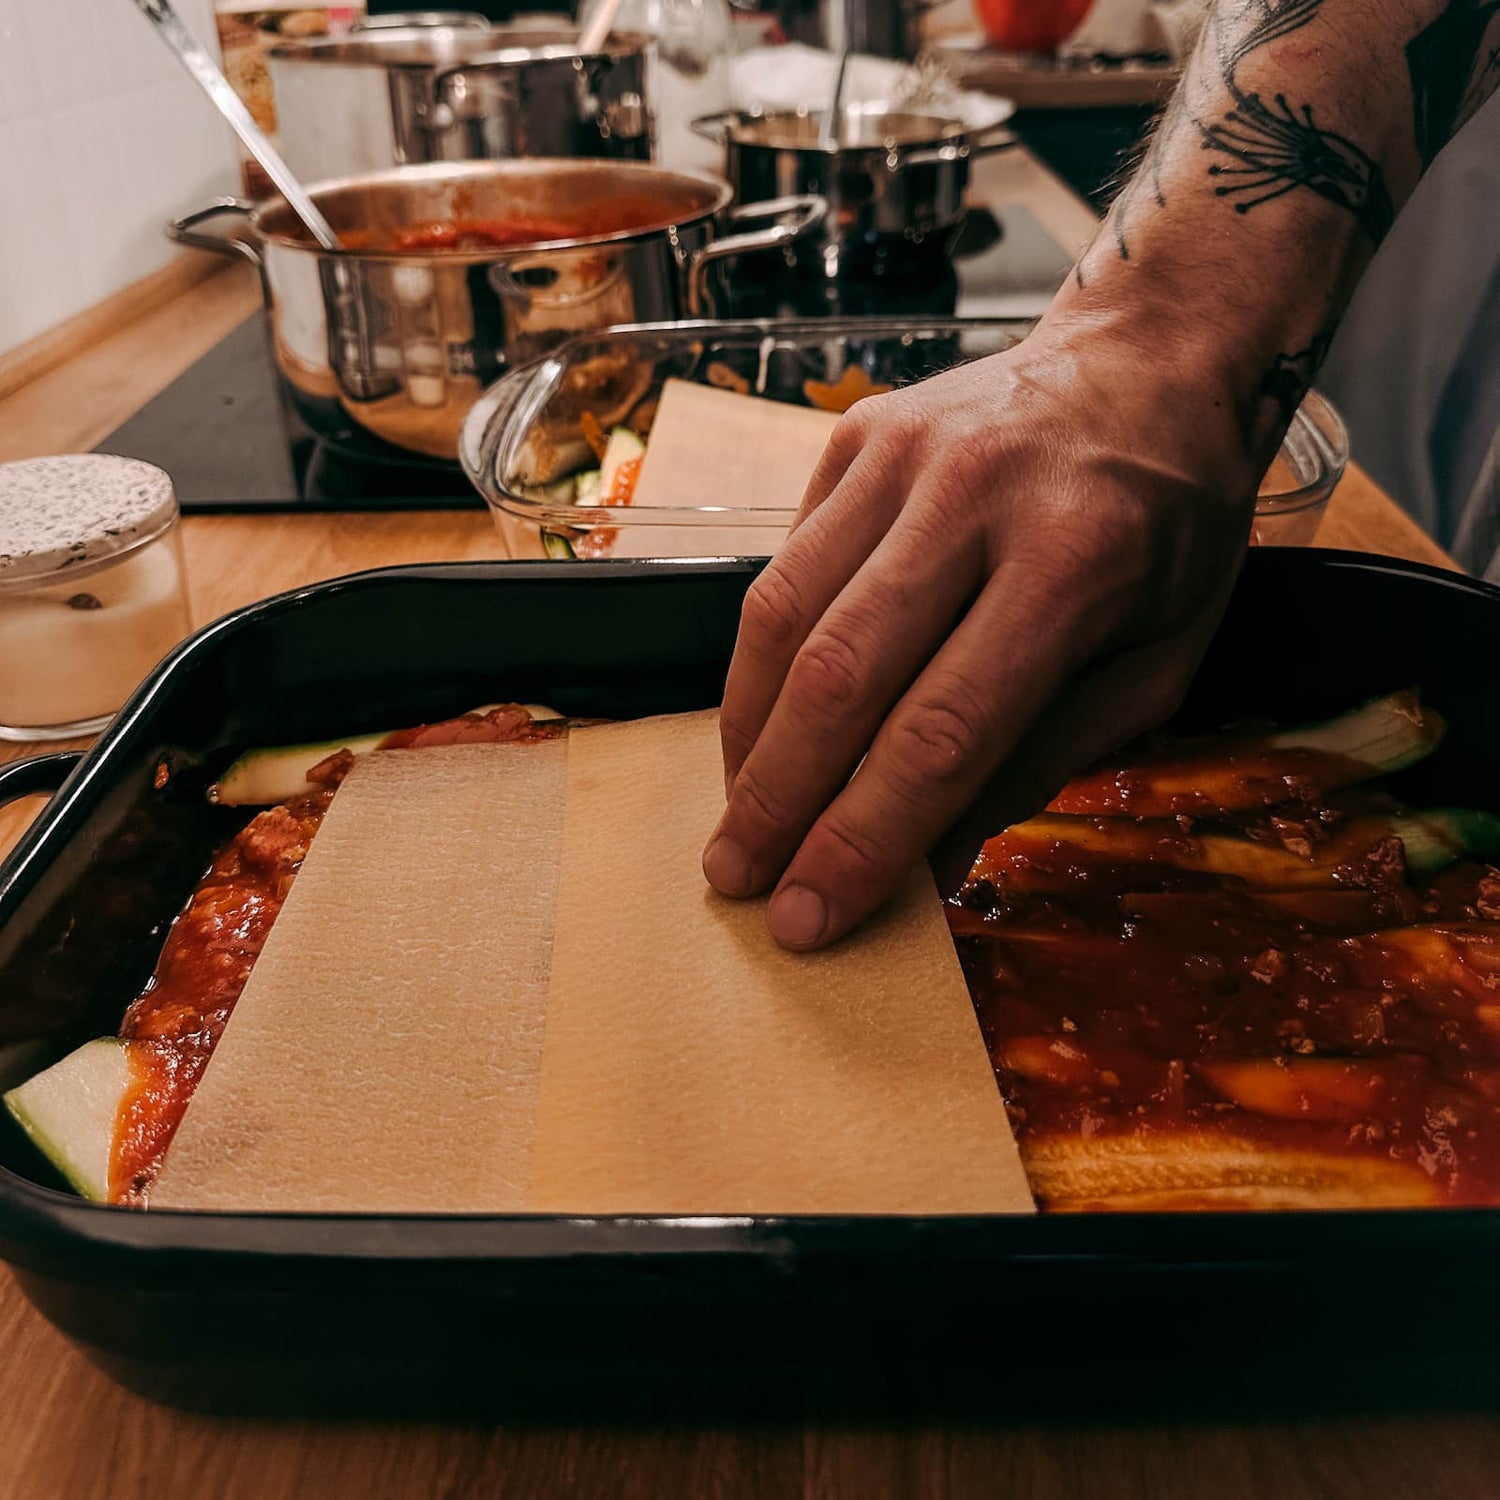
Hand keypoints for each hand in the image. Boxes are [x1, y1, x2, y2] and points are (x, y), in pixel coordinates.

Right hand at [701, 309, 1260, 948]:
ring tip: (735, 814)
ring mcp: (905, 457)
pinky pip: (784, 563)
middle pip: (842, 677)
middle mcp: (979, 499)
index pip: (942, 732)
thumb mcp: (1155, 662)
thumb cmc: (1172, 526)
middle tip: (739, 880)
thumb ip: (1039, 761)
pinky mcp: (856, 437)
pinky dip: (760, 659)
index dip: (862, 839)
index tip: (810, 916)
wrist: (1151, 359)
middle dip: (777, 800)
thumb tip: (928, 866)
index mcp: (1079, 565)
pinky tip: (762, 722)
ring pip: (785, 615)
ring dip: (746, 735)